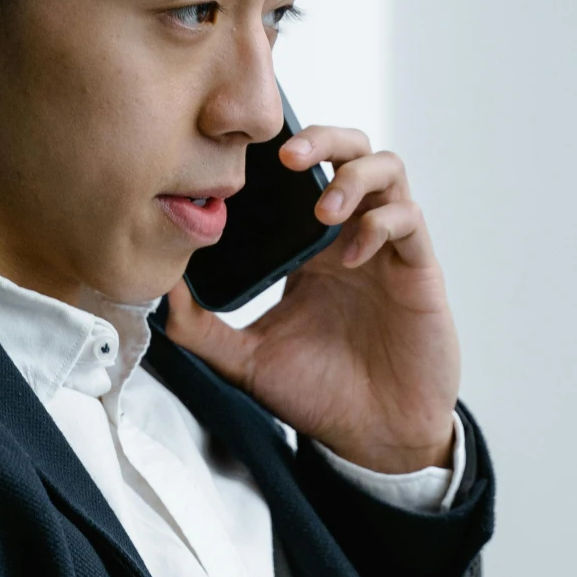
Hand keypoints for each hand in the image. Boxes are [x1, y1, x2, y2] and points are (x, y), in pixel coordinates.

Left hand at [163, 126, 460, 473]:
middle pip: (349, 149)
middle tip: (286, 156)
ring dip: (353, 175)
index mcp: (311, 248)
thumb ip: (201, 328)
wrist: (376, 438)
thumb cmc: (319, 396)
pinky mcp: (418, 270)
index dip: (281, 151)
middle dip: (321, 138)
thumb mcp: (245, 361)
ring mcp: (388, 248)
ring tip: (322, 209)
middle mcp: (351, 235)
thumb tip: (158, 287)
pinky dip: (380, 224)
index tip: (243, 155)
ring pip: (387, 169)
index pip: (302, 174)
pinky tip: (352, 255)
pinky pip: (407, 220)